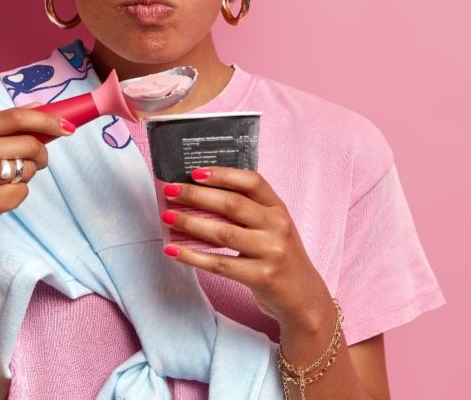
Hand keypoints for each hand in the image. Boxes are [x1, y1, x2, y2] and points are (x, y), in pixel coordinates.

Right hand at [0, 104, 74, 260]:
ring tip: (3, 184)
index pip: (14, 117)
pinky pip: (22, 193)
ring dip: (26, 177)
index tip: (67, 127)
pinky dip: (18, 197)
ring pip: (27, 168)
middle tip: (38, 163)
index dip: (46, 119)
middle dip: (41, 155)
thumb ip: (3, 129)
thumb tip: (39, 107)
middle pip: (28, 143)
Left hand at [161, 166, 330, 329]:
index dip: (223, 175)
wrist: (304, 298)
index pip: (252, 181)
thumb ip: (246, 212)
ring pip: (223, 233)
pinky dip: (193, 256)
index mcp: (279, 209)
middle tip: (170, 191)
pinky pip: (220, 264)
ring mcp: (271, 252)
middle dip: (197, 195)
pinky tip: (173, 250)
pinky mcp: (261, 277)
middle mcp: (277, 227)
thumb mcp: (272, 228)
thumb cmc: (279, 257)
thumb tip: (198, 197)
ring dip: (190, 223)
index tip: (195, 172)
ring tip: (167, 217)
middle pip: (232, 204)